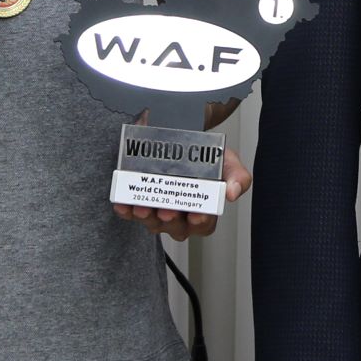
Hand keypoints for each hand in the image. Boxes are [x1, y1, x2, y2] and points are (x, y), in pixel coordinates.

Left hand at [117, 148, 252, 241]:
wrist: (181, 132)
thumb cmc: (204, 154)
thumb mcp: (227, 161)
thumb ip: (237, 177)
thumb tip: (233, 193)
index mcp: (203, 210)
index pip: (203, 225)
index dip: (200, 222)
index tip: (197, 215)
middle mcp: (180, 214)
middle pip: (176, 228)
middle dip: (171, 220)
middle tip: (168, 211)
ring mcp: (157, 209)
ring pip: (152, 222)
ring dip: (147, 217)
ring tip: (143, 207)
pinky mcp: (138, 200)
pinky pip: (130, 211)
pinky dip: (126, 210)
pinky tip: (124, 204)